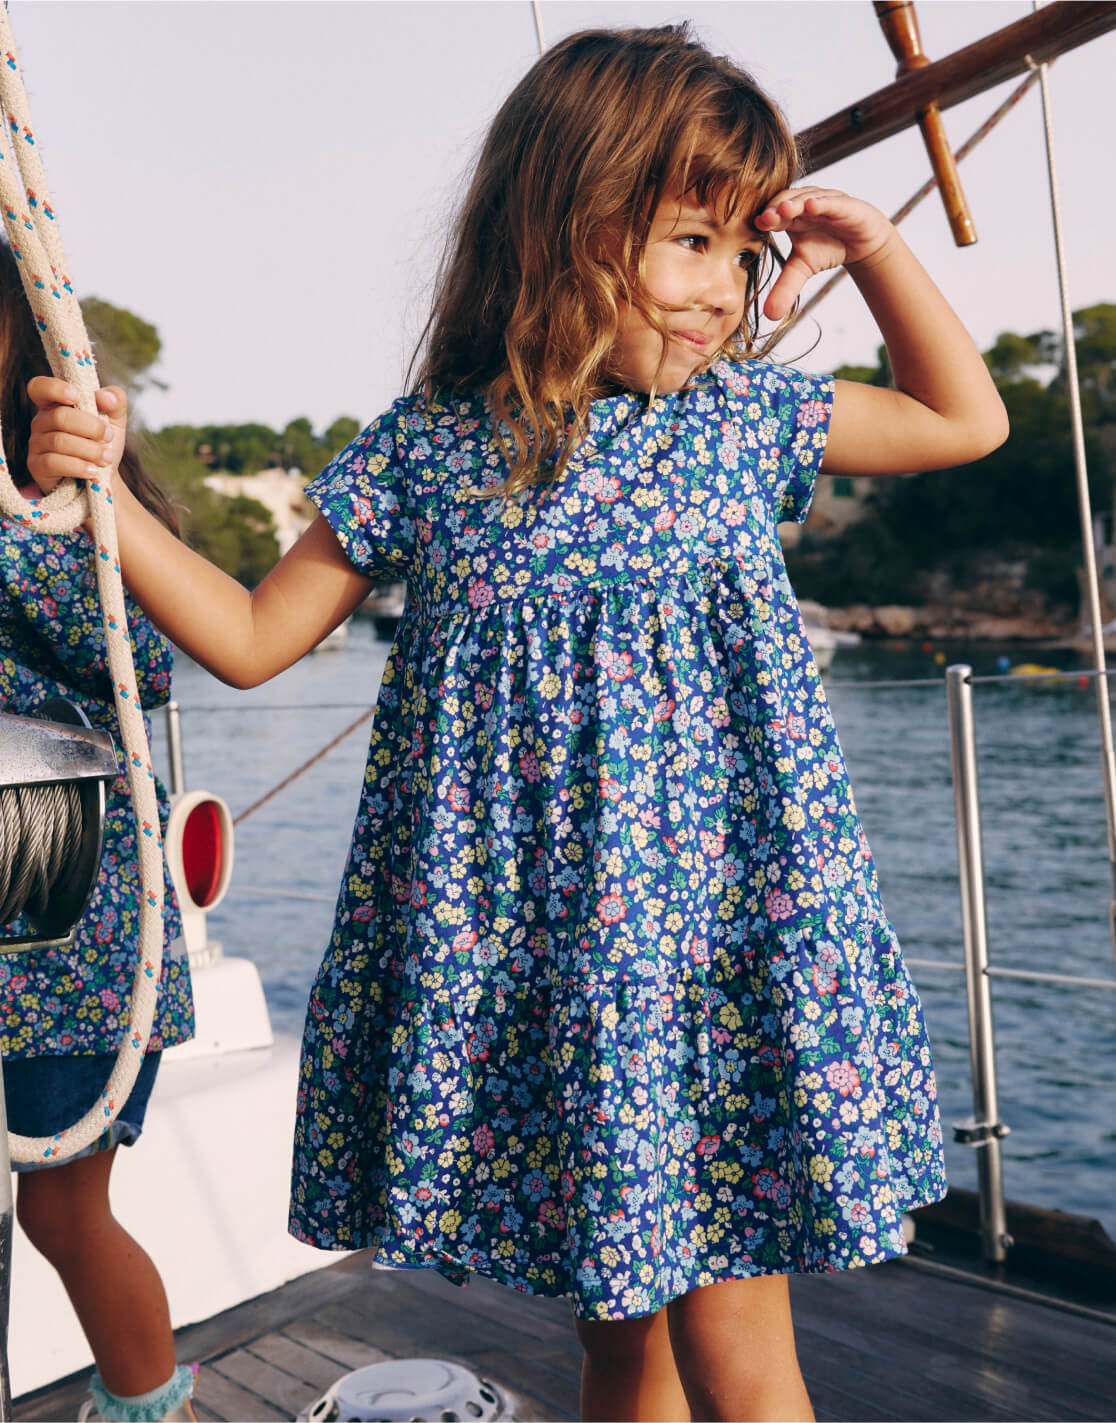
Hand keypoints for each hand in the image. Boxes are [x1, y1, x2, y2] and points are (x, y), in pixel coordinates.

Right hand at [26, 378, 127, 496]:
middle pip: (59, 416)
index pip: (40, 388)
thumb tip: (104, 397)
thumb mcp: (115, 419)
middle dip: (90, 427)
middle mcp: (41, 422)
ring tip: (107, 458)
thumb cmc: (104, 443)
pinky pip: (53, 463)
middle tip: (109, 437)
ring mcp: (36, 444)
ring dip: (89, 450)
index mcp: (55, 405)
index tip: (77, 396)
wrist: (104, 477)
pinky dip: (77, 466)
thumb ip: (114, 400)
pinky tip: (93, 471)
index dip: (55, 388)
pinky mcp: (37, 466)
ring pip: (59, 441)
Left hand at [754, 187, 894, 321]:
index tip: (755, 227)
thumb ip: (785, 289)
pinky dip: (821, 203)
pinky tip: (812, 206)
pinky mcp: (844, 204)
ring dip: (795, 203)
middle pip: (785, 202)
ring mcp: (823, 201)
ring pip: (807, 198)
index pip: (772, 216)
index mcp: (788, 219)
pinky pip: (831, 202)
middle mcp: (803, 205)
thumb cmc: (827, 248)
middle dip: (775, 209)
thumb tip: (769, 316)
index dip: (765, 220)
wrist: (861, 242)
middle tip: (765, 218)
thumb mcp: (802, 270)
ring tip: (784, 210)